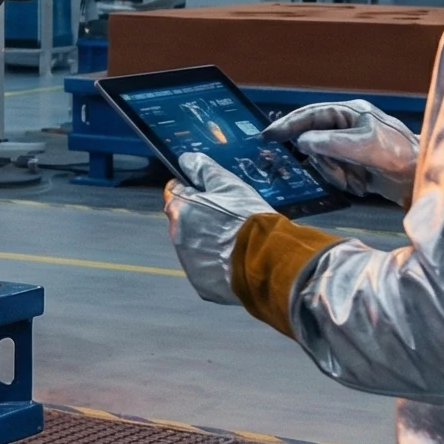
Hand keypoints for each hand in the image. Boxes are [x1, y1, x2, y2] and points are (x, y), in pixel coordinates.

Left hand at [165, 152, 272, 306]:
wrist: (267, 261)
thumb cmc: (247, 218)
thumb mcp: (229, 185)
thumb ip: (204, 169)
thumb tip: (185, 159)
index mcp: (180, 210)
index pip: (176, 193)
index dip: (194, 191)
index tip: (209, 195)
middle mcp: (177, 237)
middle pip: (185, 221)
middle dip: (201, 219)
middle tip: (228, 221)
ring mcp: (188, 263)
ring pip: (195, 247)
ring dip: (209, 243)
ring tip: (236, 242)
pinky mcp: (202, 284)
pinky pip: (207, 270)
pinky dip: (217, 266)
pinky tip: (236, 261)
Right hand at [266, 100, 419, 203]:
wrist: (424, 179)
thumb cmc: (400, 155)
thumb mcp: (363, 147)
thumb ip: (329, 143)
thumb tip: (302, 142)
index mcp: (350, 112)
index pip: (311, 115)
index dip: (287, 124)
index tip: (268, 135)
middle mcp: (348, 126)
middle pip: (314, 142)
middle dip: (324, 161)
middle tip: (338, 172)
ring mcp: (351, 145)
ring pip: (323, 160)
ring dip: (336, 174)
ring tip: (356, 181)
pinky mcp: (355, 163)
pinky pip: (334, 172)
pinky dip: (344, 180)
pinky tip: (361, 184)